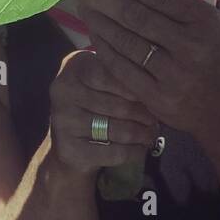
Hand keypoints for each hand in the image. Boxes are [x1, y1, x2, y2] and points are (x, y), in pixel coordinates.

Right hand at [48, 49, 159, 175]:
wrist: (68, 139)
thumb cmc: (93, 100)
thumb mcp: (102, 79)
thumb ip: (121, 74)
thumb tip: (155, 87)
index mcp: (73, 67)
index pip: (112, 75)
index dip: (136, 88)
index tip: (153, 96)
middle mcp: (63, 91)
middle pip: (119, 105)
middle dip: (144, 115)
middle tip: (157, 120)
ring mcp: (63, 120)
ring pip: (119, 130)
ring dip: (142, 135)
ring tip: (151, 133)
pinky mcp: (69, 148)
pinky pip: (114, 152)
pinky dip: (133, 152)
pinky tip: (140, 149)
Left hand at [69, 0, 219, 153]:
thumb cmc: (219, 57)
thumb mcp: (210, 22)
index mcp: (205, 21)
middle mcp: (191, 47)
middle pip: (136, 16)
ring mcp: (174, 76)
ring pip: (125, 42)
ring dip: (100, 22)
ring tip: (85, 8)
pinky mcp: (159, 99)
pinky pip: (122, 68)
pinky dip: (104, 49)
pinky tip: (95, 35)